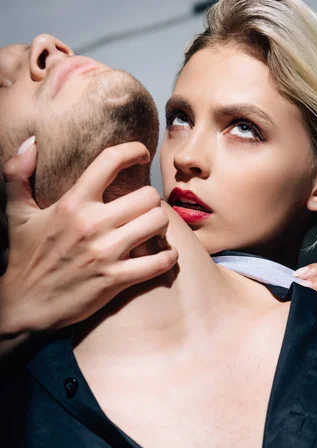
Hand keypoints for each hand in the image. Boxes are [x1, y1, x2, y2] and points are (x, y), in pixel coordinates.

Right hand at [1, 139, 177, 346]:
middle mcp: (92, 224)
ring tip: (153, 230)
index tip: (142, 155)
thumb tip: (30, 142)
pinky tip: (165, 255)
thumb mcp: (17, 214)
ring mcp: (105, 253)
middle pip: (147, 195)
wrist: (26, 305)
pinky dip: (169, 257)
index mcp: (72, 203)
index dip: (134, 151)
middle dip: (151, 201)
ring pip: (158, 223)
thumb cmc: (25, 258)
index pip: (110, 161)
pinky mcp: (115, 279)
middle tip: (145, 209)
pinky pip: (159, 262)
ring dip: (162, 226)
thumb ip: (17, 174)